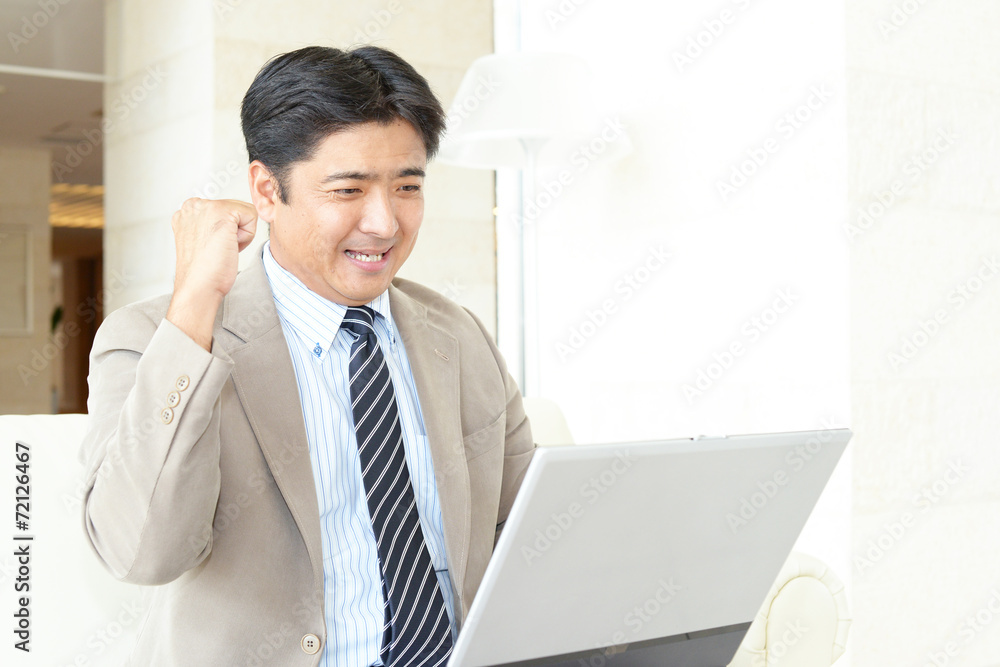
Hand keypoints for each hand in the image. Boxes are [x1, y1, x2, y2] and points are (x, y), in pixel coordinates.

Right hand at [166, 198, 257, 349]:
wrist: (199, 287)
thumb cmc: (203, 272)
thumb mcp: (205, 241)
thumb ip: (212, 226)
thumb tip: (231, 224)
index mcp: (187, 212)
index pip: (224, 210)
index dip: (227, 231)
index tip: (212, 247)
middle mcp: (193, 205)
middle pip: (235, 209)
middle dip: (234, 231)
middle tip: (217, 249)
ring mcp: (205, 206)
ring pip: (244, 212)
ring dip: (240, 234)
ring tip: (221, 248)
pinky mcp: (221, 211)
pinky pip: (252, 216)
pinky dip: (247, 235)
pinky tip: (228, 246)